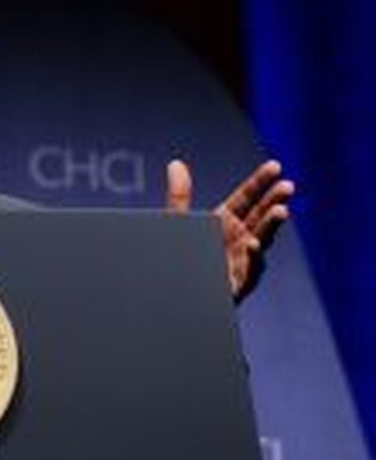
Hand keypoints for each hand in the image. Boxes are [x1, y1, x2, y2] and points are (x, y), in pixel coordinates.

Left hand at [167, 159, 293, 302]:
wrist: (171, 295)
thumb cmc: (178, 258)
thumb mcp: (178, 224)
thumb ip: (180, 196)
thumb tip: (176, 163)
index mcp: (225, 222)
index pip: (247, 198)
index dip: (260, 182)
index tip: (275, 165)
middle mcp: (238, 240)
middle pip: (259, 218)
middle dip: (274, 203)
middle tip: (287, 187)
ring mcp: (241, 262)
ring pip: (260, 243)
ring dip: (270, 228)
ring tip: (281, 211)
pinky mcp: (236, 286)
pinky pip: (248, 272)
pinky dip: (252, 259)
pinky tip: (253, 244)